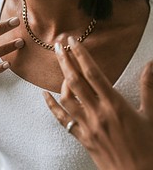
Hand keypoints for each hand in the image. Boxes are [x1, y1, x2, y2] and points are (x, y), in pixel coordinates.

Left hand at [44, 37, 152, 169]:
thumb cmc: (148, 146)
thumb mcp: (151, 115)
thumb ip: (148, 87)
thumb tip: (150, 64)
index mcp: (115, 104)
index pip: (93, 73)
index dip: (81, 55)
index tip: (73, 41)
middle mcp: (97, 112)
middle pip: (75, 81)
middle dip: (65, 60)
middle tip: (58, 45)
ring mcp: (87, 125)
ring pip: (66, 97)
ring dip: (60, 79)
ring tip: (62, 66)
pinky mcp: (81, 137)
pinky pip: (61, 119)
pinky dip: (51, 106)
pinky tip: (44, 95)